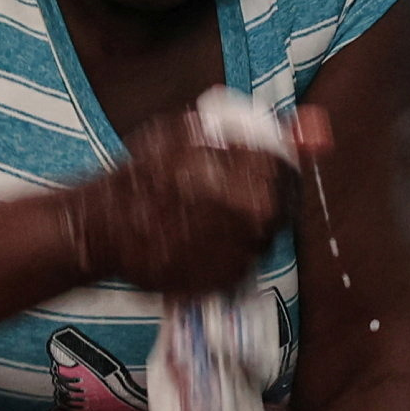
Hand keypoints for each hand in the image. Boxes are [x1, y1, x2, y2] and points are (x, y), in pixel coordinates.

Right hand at [64, 106, 326, 296]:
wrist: (106, 226)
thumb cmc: (142, 175)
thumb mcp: (189, 133)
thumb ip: (248, 130)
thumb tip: (303, 129)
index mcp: (255, 174)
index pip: (289, 171)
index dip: (275, 169)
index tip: (260, 169)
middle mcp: (258, 217)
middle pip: (278, 208)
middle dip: (260, 199)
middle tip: (228, 195)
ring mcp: (244, 253)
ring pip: (259, 238)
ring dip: (242, 227)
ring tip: (204, 217)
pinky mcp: (226, 281)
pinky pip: (239, 264)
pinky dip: (224, 253)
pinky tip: (195, 240)